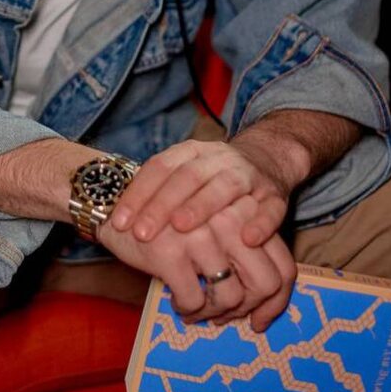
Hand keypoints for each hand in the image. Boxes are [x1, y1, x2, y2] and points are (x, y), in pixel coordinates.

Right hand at [100, 193, 296, 330]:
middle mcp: (229, 219)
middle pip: (265, 285)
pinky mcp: (170, 251)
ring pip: (230, 297)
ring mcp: (200, 235)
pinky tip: (177, 301)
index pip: (283, 267)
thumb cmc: (171, 216)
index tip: (259, 321)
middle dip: (245, 310)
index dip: (276, 302)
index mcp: (245, 211)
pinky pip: (194, 301)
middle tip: (223, 316)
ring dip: (213, 314)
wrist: (117, 200)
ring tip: (198, 309)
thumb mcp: (214, 222)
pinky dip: (188, 309)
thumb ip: (241, 251)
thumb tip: (262, 310)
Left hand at [110, 139, 289, 248]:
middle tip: (142, 233)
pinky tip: (247, 239)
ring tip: (181, 229)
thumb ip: (158, 193)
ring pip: (224, 187)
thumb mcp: (185, 174)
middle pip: (187, 177)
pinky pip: (270, 208)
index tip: (119, 221)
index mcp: (192, 151)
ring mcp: (248, 174)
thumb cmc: (214, 178)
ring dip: (202, 207)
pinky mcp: (275, 194)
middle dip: (162, 205)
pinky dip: (260, 223)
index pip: (160, 167)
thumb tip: (116, 223)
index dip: (138, 193)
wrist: (268, 159)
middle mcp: (218, 158)